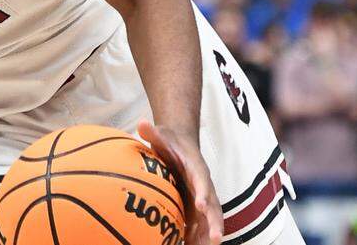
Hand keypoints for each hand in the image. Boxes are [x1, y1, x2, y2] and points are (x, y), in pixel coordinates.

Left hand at [139, 120, 222, 244]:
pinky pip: (200, 225)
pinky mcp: (196, 207)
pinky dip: (198, 237)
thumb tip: (141, 122)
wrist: (181, 145)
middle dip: (215, 222)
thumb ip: (152, 131)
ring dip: (210, 235)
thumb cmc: (170, 142)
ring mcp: (202, 198)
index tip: (202, 205)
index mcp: (197, 168)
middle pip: (214, 205)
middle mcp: (203, 185)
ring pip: (210, 219)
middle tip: (215, 238)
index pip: (202, 181)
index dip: (203, 192)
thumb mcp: (161, 135)